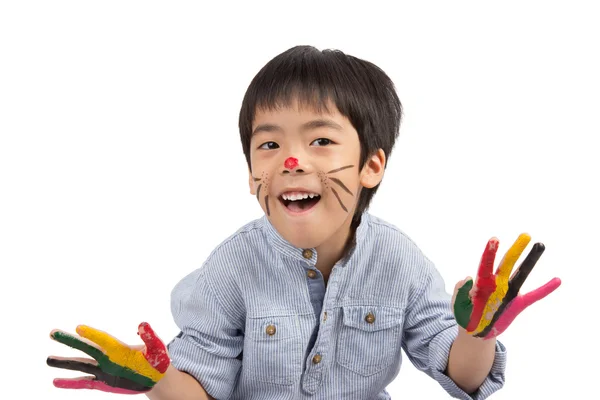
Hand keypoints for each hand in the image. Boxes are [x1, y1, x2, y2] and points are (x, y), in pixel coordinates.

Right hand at [47, 322, 169, 393]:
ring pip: (80, 365)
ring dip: (64, 362)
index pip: (102, 339)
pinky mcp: (102, 383)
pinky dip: (70, 383)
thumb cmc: (157, 360)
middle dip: (70, 341)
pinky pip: (83, 383)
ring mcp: (103, 370)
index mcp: (119, 348)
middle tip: (52, 332)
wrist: (156, 378)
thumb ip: (149, 337)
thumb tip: (143, 324)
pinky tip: (55, 381)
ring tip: (48, 358)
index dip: (91, 334)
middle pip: (85, 348)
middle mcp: (108, 358)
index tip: (78, 328)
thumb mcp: (157, 348)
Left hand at [452, 233, 560, 338]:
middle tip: (525, 235)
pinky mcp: (518, 304)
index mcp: (482, 282)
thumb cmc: (464, 315)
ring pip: (522, 274)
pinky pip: (534, 295)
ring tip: (540, 246)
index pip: (486, 264)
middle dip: (515, 249)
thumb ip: (460, 290)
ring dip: (530, 261)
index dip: (490, 252)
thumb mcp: (457, 304)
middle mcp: (497, 284)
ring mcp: (509, 293)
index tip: (495, 239)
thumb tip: (468, 277)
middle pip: (507, 263)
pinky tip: (557, 280)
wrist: (475, 331)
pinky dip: (545, 289)